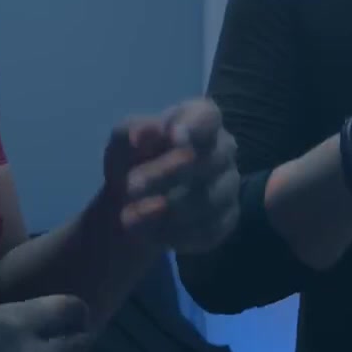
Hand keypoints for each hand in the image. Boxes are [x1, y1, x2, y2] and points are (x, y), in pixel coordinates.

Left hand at [108, 99, 239, 254]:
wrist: (133, 203)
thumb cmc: (131, 160)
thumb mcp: (121, 142)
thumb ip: (133, 132)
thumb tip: (148, 132)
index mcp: (201, 119)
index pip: (209, 117)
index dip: (196, 127)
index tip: (174, 139)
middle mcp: (223, 149)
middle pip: (207, 161)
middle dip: (165, 176)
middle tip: (130, 187)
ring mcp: (230, 185)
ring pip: (209, 200)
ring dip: (167, 211)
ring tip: (130, 218)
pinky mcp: (227, 219)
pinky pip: (210, 229)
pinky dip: (177, 235)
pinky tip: (151, 234)